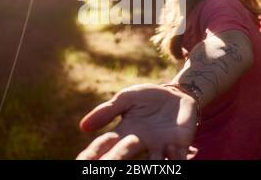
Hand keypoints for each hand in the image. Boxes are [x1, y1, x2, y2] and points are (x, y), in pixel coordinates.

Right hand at [76, 83, 198, 159]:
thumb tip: (83, 127)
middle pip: (123, 156)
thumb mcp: (126, 99)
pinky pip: (177, 157)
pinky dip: (174, 158)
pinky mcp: (179, 145)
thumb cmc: (147, 99)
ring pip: (151, 163)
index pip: (104, 146)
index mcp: (124, 133)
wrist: (176, 95)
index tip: (81, 161)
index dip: (92, 154)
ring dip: (146, 165)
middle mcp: (139, 144)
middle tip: (105, 164)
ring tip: (141, 163)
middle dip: (113, 161)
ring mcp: (159, 147)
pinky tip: (170, 150)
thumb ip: (107, 111)